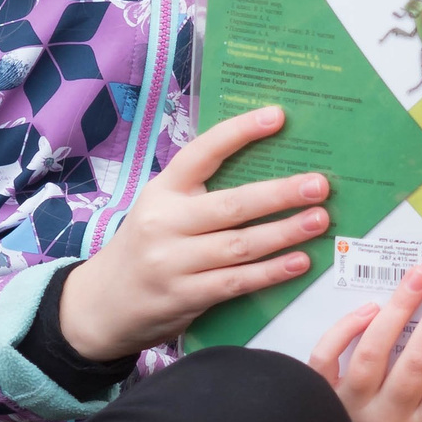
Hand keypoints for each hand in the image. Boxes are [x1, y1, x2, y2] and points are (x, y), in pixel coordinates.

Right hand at [59, 107, 326, 360]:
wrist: (102, 305)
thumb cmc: (145, 249)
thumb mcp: (160, 211)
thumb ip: (200, 195)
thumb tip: (270, 174)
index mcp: (162, 190)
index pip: (202, 152)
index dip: (239, 133)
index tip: (277, 116)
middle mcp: (164, 222)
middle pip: (231, 204)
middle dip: (279, 194)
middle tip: (319, 185)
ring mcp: (173, 262)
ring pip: (239, 245)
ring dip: (284, 232)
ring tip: (319, 220)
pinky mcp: (184, 296)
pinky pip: (236, 281)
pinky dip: (271, 272)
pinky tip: (299, 261)